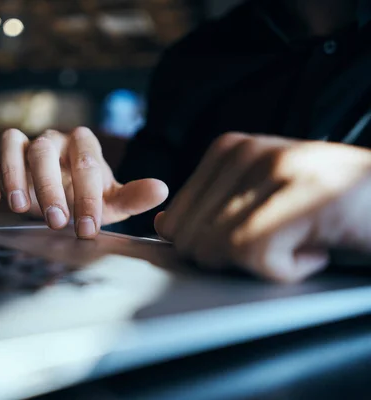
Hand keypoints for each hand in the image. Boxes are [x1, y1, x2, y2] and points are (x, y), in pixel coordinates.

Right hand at [0, 127, 168, 238]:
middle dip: (49, 188)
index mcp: (83, 145)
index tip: (87, 230)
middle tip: (55, 222)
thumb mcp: (112, 201)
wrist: (63, 194)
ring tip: (18, 207)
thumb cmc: (88, 197)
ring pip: (12, 143)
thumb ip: (134, 196)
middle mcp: (53, 139)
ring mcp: (25, 144)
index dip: (87, 197)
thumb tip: (162, 190)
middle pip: (45, 150)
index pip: (85, 164)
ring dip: (13, 173)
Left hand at [155, 132, 370, 282]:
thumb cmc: (328, 207)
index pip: (174, 222)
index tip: (255, 237)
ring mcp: (273, 170)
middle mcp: (244, 153)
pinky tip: (315, 250)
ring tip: (301, 242)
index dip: (208, 248)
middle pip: (191, 240)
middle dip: (231, 259)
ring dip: (263, 264)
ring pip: (218, 248)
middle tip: (280, 244)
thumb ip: (211, 209)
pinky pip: (255, 256)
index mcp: (227, 151)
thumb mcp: (260, 200)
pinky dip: (287, 271)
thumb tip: (164, 225)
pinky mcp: (302, 196)